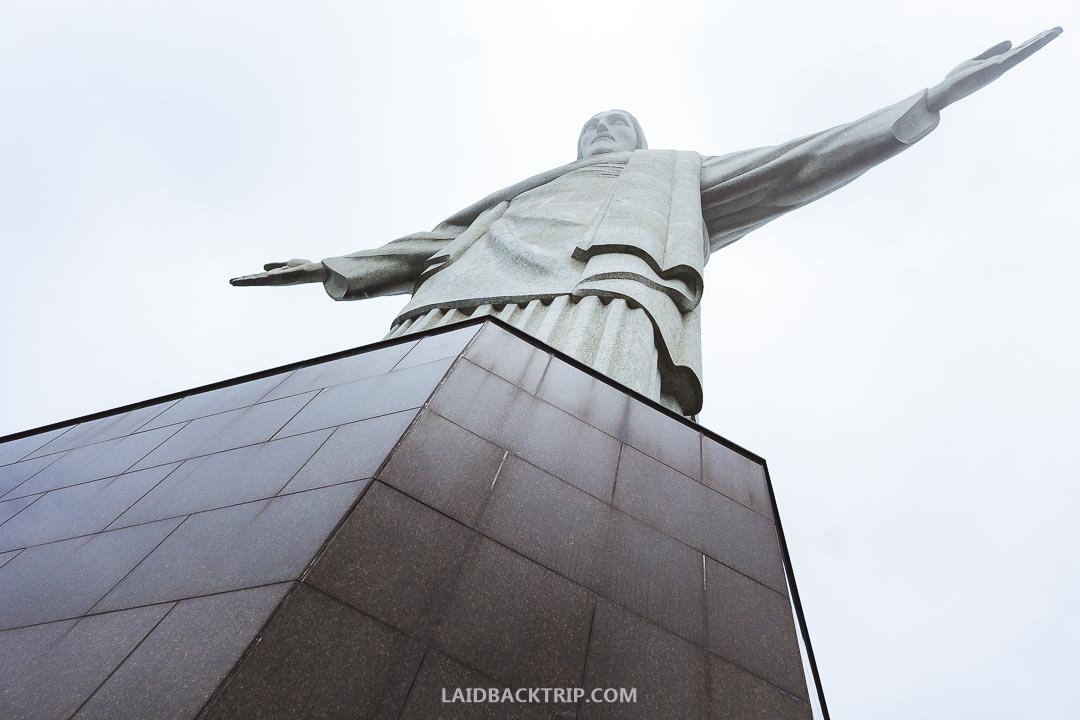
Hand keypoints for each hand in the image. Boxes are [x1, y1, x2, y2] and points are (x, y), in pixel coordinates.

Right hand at [230, 259, 329, 286]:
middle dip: (244, 281)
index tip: (234, 280)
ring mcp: (281, 279)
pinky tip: (259, 276)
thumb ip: (275, 265)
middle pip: (257, 280)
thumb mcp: (287, 265)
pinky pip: (276, 277)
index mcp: (275, 276)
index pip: (258, 278)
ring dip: (251, 281)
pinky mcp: (288, 276)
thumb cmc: (303, 269)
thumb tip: (263, 267)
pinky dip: (266, 277)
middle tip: (230, 282)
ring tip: (239, 281)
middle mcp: (276, 279)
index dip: (246, 279)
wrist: (316, 271)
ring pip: (263, 280)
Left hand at [927, 27, 1061, 111]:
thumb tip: (1011, 41)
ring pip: (1023, 52)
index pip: (1019, 49)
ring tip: (1055, 32)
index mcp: (999, 62)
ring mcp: (999, 67)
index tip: (1048, 32)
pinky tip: (1035, 42)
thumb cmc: (959, 78)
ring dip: (1039, 42)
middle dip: (1042, 39)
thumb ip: (993, 51)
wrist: (946, 92)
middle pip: (1025, 49)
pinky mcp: (994, 69)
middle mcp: (1002, 65)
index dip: (1033, 41)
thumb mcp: (977, 60)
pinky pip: (1013, 57)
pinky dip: (1025, 49)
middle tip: (1059, 29)